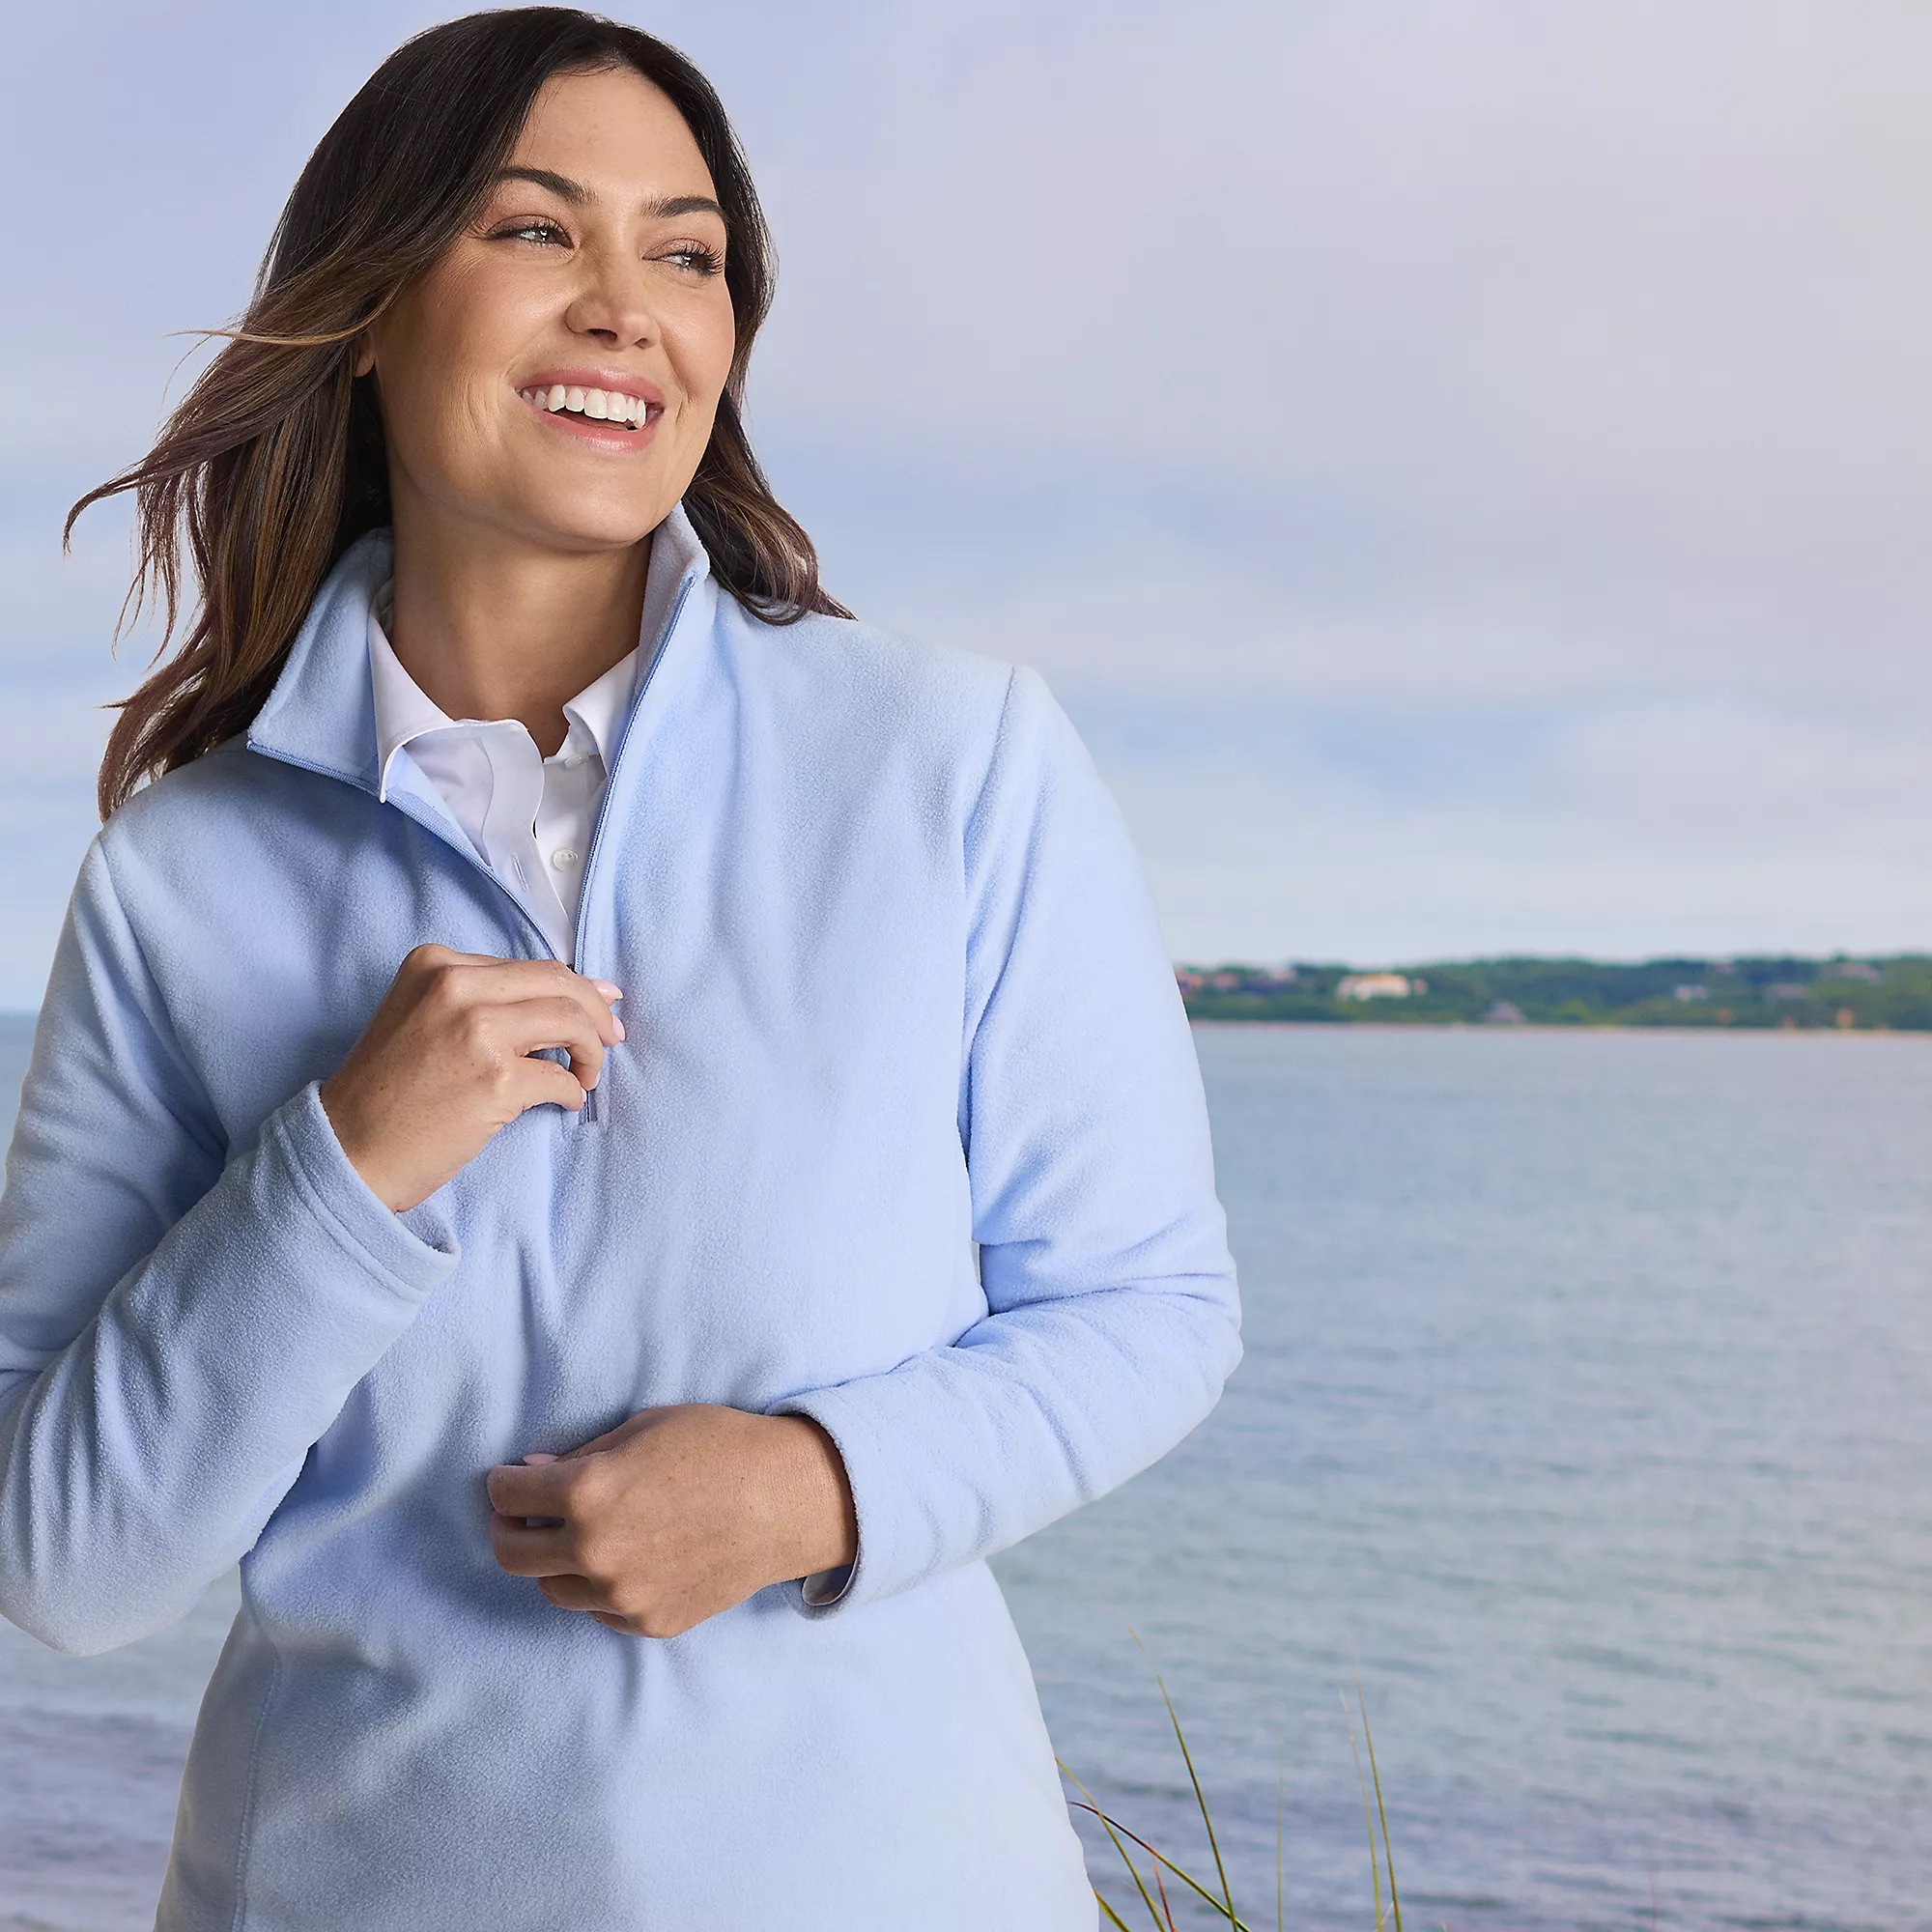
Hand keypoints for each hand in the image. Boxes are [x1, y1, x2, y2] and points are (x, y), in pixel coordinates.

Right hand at [319, 944, 624, 1211]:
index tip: (601, 1005)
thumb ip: (483, 1000)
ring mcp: (477, 1032)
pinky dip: (573, 1091)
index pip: (531, 967)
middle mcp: (457, 987)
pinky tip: (563, 1101)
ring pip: (570, 1023)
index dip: (576, 988)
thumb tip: (577, 995)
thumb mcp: (421, 1016)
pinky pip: (561, 1077)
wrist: (348, 1148)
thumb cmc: (387, 1090)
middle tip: (612, 1038)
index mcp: (437, 964)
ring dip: (592, 1051)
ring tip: (587, 1075)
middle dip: (597, 1012)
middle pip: (560, 984)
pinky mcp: (495, 1082)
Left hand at [485, 1406, 858, 1637]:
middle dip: (508, 1527)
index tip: (511, 1480)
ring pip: (553, 1588)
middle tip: (522, 1514)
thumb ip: (582, 1455)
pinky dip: (600, 1587)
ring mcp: (622, 1596)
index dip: (504, 1482)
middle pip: (511, 1554)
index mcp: (587, 1493)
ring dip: (555, 1560)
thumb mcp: (645, 1428)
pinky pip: (600, 1611)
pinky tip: (627, 1558)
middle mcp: (594, 1552)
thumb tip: (533, 1471)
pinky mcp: (650, 1622)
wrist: (788, 1499)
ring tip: (581, 1535)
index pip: (506, 1495)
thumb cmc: (719, 1447)